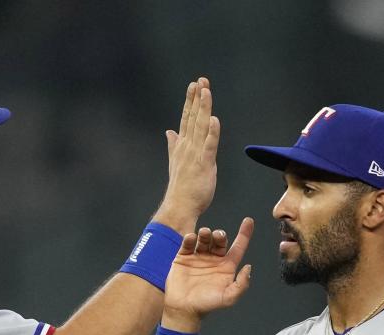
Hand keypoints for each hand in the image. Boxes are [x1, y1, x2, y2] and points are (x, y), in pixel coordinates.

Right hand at [153, 77, 219, 233]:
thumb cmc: (181, 188)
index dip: (191, 101)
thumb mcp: (177, 162)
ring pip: (200, 127)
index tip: (194, 85)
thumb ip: (174, 145)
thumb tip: (169, 132)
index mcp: (183, 146)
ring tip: (206, 90)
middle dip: (197, 98)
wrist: (179, 206)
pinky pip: (209, 146)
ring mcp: (195, 155)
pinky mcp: (204, 165)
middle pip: (193, 118)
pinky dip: (211, 133)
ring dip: (203, 108)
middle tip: (201, 80)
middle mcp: (188, 147)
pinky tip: (214, 120)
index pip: (187, 119)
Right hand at [161, 217, 253, 332]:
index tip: (249, 220)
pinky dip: (190, 238)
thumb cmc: (207, 305)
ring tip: (204, 234)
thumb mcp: (228, 298)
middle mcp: (214, 259)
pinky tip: (191, 238)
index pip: (238, 247)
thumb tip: (249, 267)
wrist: (183, 309)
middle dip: (220, 235)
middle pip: (220, 240)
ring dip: (205, 234)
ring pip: (204, 239)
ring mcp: (198, 257)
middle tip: (217, 235)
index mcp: (226, 266)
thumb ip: (241, 284)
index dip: (244, 233)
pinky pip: (187, 244)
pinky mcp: (183, 257)